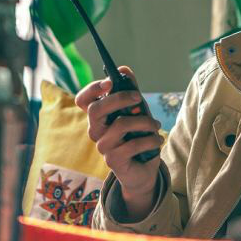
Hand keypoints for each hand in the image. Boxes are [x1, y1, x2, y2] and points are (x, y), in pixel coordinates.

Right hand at [75, 66, 162, 219]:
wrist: (142, 170)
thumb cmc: (137, 135)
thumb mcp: (136, 110)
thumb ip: (130, 90)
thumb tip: (123, 70)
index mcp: (99, 116)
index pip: (83, 100)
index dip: (93, 89)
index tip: (109, 82)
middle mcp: (96, 131)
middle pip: (96, 110)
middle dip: (120, 99)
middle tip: (139, 98)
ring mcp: (102, 146)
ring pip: (120, 125)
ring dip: (144, 122)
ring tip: (155, 126)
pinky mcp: (113, 161)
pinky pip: (132, 144)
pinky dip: (150, 140)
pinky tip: (157, 141)